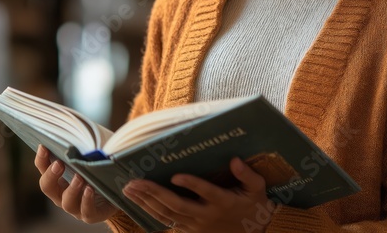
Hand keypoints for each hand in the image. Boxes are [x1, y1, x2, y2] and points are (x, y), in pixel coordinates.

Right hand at [35, 144, 120, 223]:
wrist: (117, 194)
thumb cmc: (99, 171)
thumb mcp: (90, 158)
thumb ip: (84, 148)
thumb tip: (84, 132)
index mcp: (58, 179)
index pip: (43, 169)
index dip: (41, 159)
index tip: (44, 146)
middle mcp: (62, 194)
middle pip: (47, 187)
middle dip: (51, 175)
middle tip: (59, 164)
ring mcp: (75, 207)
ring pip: (66, 202)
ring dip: (71, 189)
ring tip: (79, 177)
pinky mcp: (90, 215)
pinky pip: (86, 211)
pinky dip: (87, 200)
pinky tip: (90, 189)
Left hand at [122, 157, 276, 232]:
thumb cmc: (253, 206)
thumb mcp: (257, 189)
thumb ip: (247, 175)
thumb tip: (235, 160)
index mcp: (223, 201)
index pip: (205, 192)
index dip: (191, 184)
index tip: (175, 176)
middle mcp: (206, 215)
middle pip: (176, 205)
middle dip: (154, 193)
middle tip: (134, 182)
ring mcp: (196, 225)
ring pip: (167, 215)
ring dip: (146, 202)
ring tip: (129, 189)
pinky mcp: (190, 231)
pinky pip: (167, 222)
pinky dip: (150, 212)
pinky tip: (137, 202)